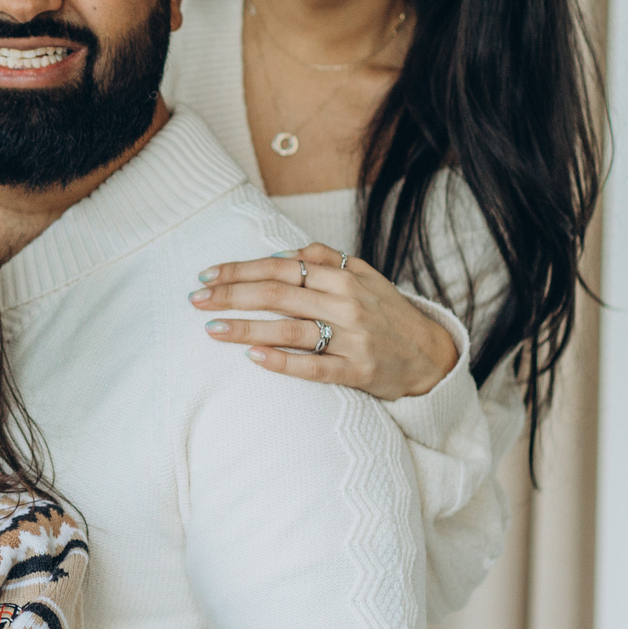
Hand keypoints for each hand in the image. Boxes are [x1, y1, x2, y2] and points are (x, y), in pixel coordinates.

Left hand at [188, 241, 458, 398]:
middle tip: (195, 300)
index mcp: (343, 277)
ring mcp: (352, 340)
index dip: (240, 270)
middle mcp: (345, 304)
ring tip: (212, 329)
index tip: (207, 275)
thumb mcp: (363, 274)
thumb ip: (324, 258)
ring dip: (246, 328)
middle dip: (231, 296)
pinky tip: (253, 358)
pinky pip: (314, 368)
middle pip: (277, 296)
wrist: (431, 353)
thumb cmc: (387, 311)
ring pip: (289, 331)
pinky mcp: (357, 372)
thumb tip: (279, 256)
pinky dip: (283, 362)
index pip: (279, 269)